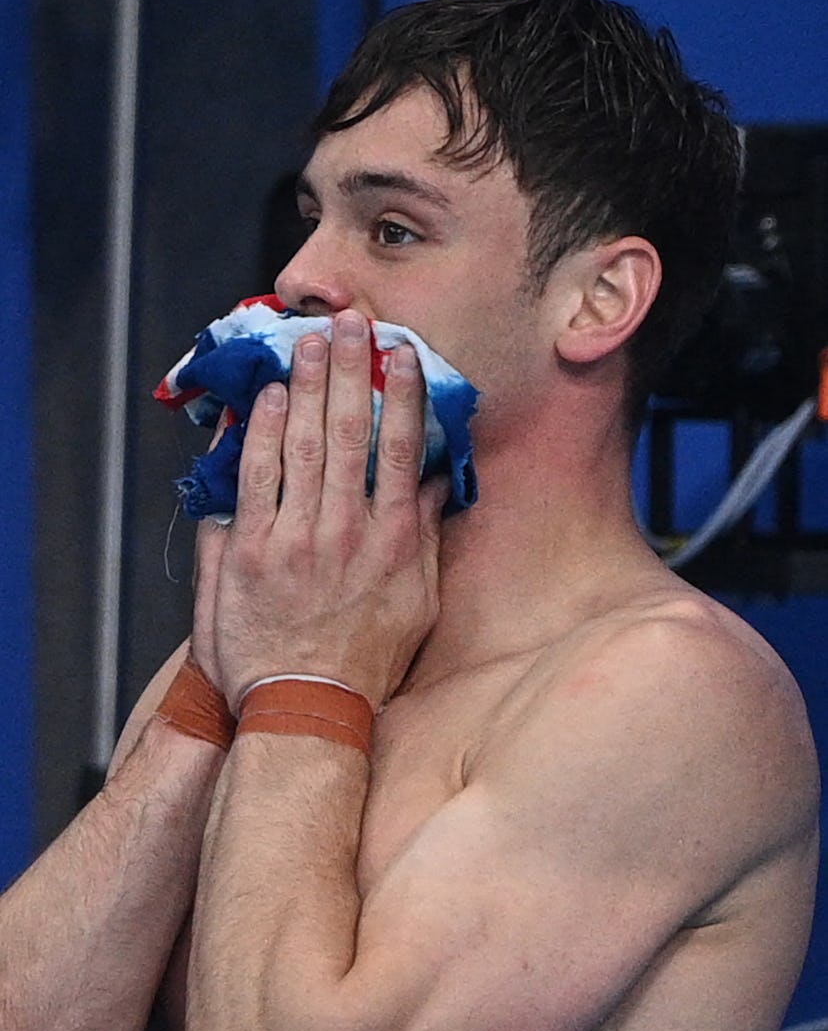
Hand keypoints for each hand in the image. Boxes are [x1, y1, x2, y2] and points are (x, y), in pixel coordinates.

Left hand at [197, 310, 447, 712]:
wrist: (305, 707)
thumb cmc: (365, 662)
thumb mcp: (419, 605)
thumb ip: (427, 540)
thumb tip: (440, 486)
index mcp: (393, 540)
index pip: (400, 450)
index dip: (401, 395)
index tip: (402, 355)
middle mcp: (347, 530)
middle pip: (350, 433)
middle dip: (352, 371)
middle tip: (353, 322)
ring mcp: (296, 538)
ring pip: (304, 445)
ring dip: (309, 387)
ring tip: (312, 342)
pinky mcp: (252, 551)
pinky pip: (256, 479)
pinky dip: (262, 435)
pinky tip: (270, 398)